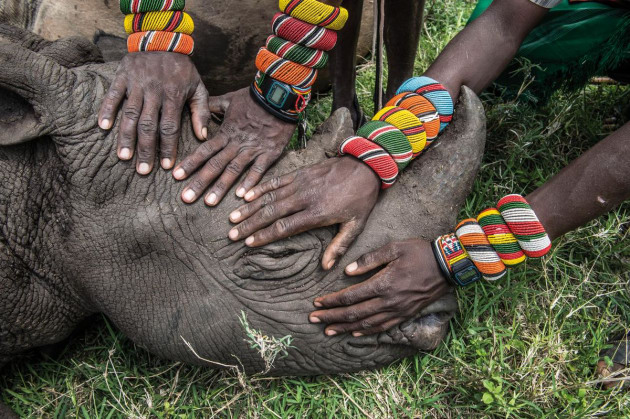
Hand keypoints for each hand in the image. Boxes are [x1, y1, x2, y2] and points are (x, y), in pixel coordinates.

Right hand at [98, 52, 209, 173]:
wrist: (163, 37)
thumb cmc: (182, 68)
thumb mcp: (198, 87)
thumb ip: (201, 111)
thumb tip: (203, 137)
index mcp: (174, 95)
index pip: (170, 126)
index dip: (168, 147)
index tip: (167, 166)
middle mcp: (154, 91)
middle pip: (149, 125)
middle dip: (146, 149)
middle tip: (143, 171)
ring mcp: (136, 83)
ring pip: (130, 114)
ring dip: (126, 137)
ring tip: (124, 157)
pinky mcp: (122, 75)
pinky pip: (113, 95)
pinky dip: (107, 110)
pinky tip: (103, 127)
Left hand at [173, 88, 295, 205]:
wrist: (279, 96)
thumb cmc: (254, 97)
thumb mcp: (230, 99)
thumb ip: (213, 105)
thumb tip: (199, 107)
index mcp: (226, 133)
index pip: (204, 151)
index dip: (190, 164)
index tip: (176, 176)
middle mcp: (236, 144)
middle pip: (215, 165)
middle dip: (199, 182)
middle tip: (186, 198)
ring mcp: (253, 150)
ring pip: (233, 171)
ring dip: (220, 187)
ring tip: (209, 202)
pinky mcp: (269, 153)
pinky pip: (259, 170)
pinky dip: (250, 182)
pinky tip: (242, 197)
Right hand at [228, 156, 379, 269]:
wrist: (366, 166)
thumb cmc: (361, 198)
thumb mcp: (356, 225)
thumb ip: (339, 246)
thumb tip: (326, 267)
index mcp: (317, 213)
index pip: (285, 227)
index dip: (265, 235)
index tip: (249, 243)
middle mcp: (304, 197)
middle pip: (271, 213)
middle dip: (250, 224)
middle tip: (232, 234)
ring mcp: (300, 183)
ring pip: (269, 197)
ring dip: (249, 208)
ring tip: (233, 218)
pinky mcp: (300, 173)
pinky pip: (276, 181)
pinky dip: (260, 188)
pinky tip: (245, 195)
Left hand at [309, 239, 449, 335]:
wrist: (447, 265)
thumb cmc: (420, 252)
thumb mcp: (394, 248)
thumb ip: (369, 260)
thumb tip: (347, 272)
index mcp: (383, 284)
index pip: (351, 296)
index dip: (332, 301)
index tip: (317, 302)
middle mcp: (389, 302)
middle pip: (354, 314)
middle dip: (331, 317)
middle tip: (313, 320)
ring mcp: (398, 311)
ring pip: (366, 324)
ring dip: (345, 328)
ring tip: (328, 331)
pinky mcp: (406, 314)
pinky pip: (382, 327)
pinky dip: (366, 332)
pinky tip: (355, 333)